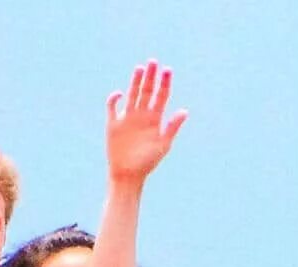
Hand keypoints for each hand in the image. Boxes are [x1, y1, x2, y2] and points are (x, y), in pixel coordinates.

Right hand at [105, 60, 186, 183]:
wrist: (128, 175)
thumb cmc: (147, 163)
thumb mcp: (163, 144)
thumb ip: (172, 127)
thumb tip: (184, 111)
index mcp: (155, 119)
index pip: (161, 96)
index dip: (165, 83)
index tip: (167, 70)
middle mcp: (142, 115)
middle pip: (147, 91)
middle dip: (151, 76)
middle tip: (153, 61)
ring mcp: (127, 118)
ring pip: (132, 94)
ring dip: (135, 81)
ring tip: (140, 68)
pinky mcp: (113, 124)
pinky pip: (113, 107)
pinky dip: (115, 99)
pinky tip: (120, 94)